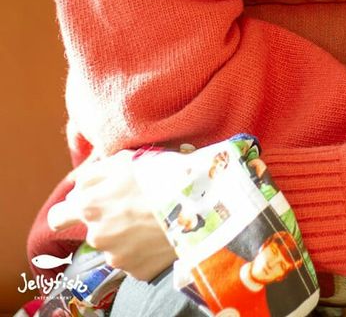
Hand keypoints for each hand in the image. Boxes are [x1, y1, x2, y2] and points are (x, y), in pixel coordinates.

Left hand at [48, 150, 176, 281]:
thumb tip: (79, 186)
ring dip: (127, 233)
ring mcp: (116, 257)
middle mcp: (97, 235)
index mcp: (90, 206)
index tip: (87, 204)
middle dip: (109, 217)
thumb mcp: (125, 160)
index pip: (59, 216)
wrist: (198, 206)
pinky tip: (160, 233)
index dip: (71, 209)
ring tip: (153, 218)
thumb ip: (94, 173)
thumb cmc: (162, 176)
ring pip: (114, 244)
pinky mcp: (136, 272)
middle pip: (93, 227)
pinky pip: (134, 258)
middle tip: (136, 204)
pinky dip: (143, 248)